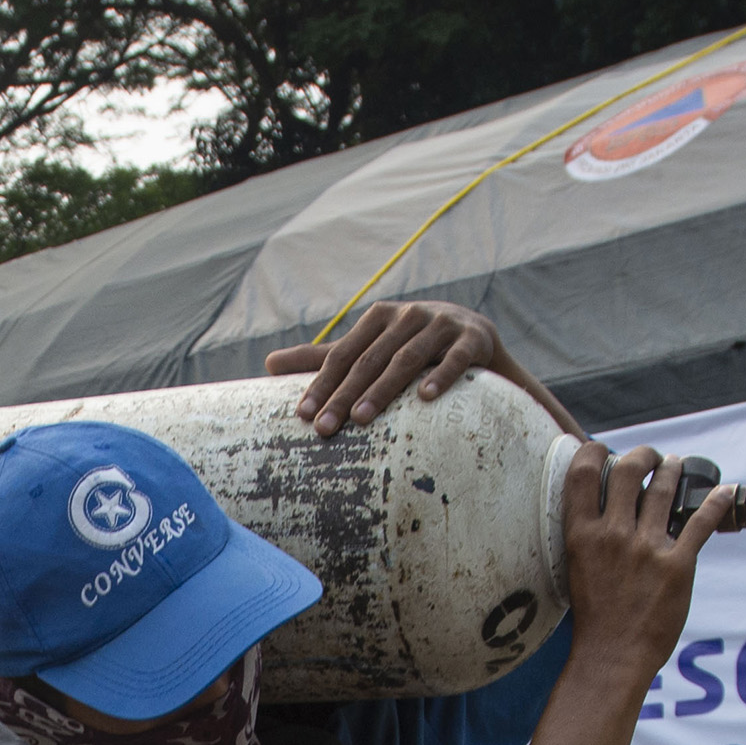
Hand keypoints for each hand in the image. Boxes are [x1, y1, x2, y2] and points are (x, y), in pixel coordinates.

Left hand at [264, 299, 572, 439]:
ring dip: (383, 389)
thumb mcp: (369, 349)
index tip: (303, 416)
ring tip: (363, 419)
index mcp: (379, 317)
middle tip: (325, 429)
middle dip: (345, 395)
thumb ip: (323, 358)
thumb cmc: (412, 348)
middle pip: (369, 360)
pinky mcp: (473, 337)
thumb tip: (267, 364)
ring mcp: (442, 324)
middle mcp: (408, 315)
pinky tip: (425, 397)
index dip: (321, 385)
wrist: (478, 338)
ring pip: (406, 358)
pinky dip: (440, 375)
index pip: (343, 355)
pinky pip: (455, 359)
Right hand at [555, 439, 733, 688]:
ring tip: (677, 466)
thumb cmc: (595, 618)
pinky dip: (716, 502)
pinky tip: (723, 491)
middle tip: (651, 457)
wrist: (613, 656)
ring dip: (674, 470)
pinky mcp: (677, 565)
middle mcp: (613, 535)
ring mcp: (646, 548)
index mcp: (583, 535)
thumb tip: (609, 510)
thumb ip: (592, 537)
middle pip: (629, 470)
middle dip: (643, 455)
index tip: (604, 450)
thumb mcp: (579, 568)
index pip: (583, 474)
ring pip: (664, 488)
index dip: (594, 452)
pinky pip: (701, 522)